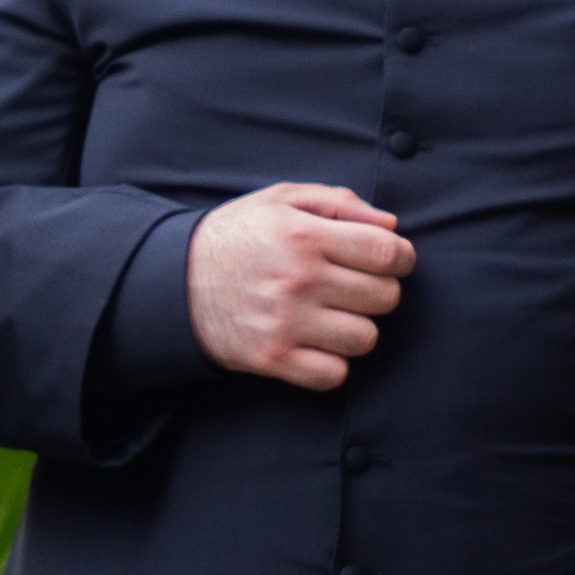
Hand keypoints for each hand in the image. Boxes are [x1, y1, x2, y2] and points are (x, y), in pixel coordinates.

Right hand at [186, 182, 412, 389]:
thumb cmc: (238, 235)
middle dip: (379, 291)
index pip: (386, 253)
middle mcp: (297, 280)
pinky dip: (333, 363)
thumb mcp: (282, 200)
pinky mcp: (272, 359)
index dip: (401, 257)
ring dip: (357, 328)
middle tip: (354, 286)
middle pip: (385, 298)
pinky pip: (334, 374)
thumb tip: (392, 226)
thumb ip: (340, 203)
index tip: (391, 260)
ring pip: (366, 339)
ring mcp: (285, 323)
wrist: (173, 281)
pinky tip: (316, 342)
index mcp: (303, 235)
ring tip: (333, 315)